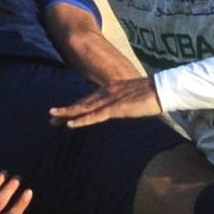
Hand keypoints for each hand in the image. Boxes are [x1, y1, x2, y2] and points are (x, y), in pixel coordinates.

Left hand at [48, 76, 162, 127]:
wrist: (163, 89)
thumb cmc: (154, 95)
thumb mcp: (135, 99)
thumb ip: (127, 104)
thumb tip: (126, 110)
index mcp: (111, 89)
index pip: (89, 99)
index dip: (76, 106)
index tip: (64, 112)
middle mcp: (107, 92)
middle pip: (82, 103)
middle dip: (66, 110)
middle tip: (50, 115)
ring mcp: (110, 99)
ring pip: (84, 108)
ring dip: (67, 113)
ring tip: (52, 117)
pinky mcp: (116, 107)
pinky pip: (95, 116)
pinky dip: (81, 120)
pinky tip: (70, 124)